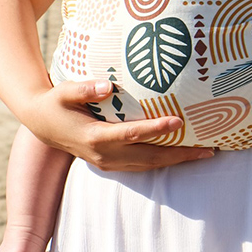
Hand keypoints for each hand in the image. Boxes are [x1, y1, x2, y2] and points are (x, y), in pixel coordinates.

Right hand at [25, 81, 213, 171]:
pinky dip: (164, 162)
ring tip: (205, 153)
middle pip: (148, 157)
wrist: (41, 126)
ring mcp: (108, 162)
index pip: (131, 134)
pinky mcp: (111, 164)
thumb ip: (84, 88)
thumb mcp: (64, 91)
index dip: (155, 129)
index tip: (178, 121)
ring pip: (148, 165)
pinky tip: (182, 154)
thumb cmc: (56, 102)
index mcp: (95, 136)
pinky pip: (142, 166)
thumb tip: (108, 85)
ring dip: (177, 161)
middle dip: (180, 154)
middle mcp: (104, 154)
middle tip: (209, 149)